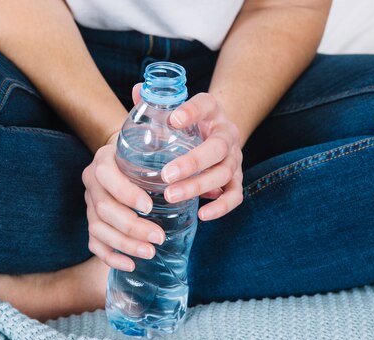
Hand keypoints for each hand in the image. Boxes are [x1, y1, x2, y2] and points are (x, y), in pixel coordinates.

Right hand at [82, 131, 165, 271]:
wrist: (123, 157)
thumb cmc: (146, 153)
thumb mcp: (157, 146)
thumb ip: (176, 156)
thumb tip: (215, 189)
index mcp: (104, 159)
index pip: (106, 175)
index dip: (126, 193)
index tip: (150, 207)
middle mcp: (92, 182)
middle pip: (103, 208)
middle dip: (132, 226)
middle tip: (159, 237)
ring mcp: (89, 203)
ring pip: (98, 228)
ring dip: (124, 244)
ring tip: (150, 252)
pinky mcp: (91, 222)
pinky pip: (94, 243)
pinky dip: (110, 257)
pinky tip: (130, 264)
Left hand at [131, 85, 243, 220]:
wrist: (217, 132)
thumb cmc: (189, 122)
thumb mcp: (177, 108)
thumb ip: (157, 102)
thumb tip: (136, 91)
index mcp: (212, 111)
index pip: (205, 105)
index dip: (191, 112)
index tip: (173, 120)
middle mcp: (227, 134)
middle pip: (217, 148)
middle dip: (192, 162)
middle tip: (166, 175)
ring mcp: (234, 158)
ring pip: (223, 174)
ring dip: (198, 186)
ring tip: (171, 195)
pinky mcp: (236, 179)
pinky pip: (235, 195)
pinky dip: (221, 207)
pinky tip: (202, 214)